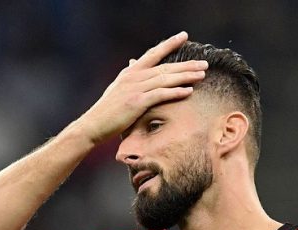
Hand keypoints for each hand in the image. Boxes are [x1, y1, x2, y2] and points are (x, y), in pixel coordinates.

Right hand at [75, 31, 207, 144]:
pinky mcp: (137, 102)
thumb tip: (132, 62)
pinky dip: (175, 92)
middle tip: (204, 63)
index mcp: (130, 72)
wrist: (93, 125)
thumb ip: (128, 75)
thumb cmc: (107, 110)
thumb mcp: (117, 88)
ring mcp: (135, 88)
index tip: (183, 36)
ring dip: (185, 76)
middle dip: (186, 64)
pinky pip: (161, 94)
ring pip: (166, 79)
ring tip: (202, 74)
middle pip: (165, 66)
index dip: (169, 44)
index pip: (153, 54)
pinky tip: (188, 91)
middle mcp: (134, 76)